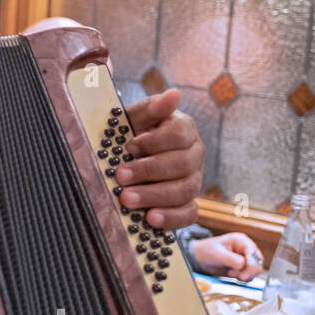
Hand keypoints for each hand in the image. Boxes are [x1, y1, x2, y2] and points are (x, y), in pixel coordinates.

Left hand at [114, 88, 203, 229]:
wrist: (125, 161)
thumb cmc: (129, 136)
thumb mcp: (132, 119)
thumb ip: (150, 109)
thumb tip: (173, 94)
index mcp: (183, 129)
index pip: (179, 134)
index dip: (154, 141)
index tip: (129, 146)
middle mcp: (194, 154)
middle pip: (182, 164)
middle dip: (148, 171)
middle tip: (120, 176)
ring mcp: (194, 180)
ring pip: (185, 190)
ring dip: (154, 196)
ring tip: (127, 199)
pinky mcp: (188, 204)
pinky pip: (188, 214)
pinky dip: (170, 218)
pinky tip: (150, 219)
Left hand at [191, 233, 263, 280]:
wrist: (200, 259)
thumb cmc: (207, 251)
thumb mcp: (217, 254)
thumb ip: (232, 260)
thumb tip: (243, 265)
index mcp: (241, 241)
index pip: (252, 252)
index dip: (251, 263)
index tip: (243, 274)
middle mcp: (246, 249)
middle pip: (257, 262)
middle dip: (248, 271)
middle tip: (237, 276)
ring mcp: (246, 259)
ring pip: (255, 271)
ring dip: (245, 275)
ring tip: (230, 272)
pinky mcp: (244, 268)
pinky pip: (250, 275)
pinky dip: (243, 278)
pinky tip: (231, 274)